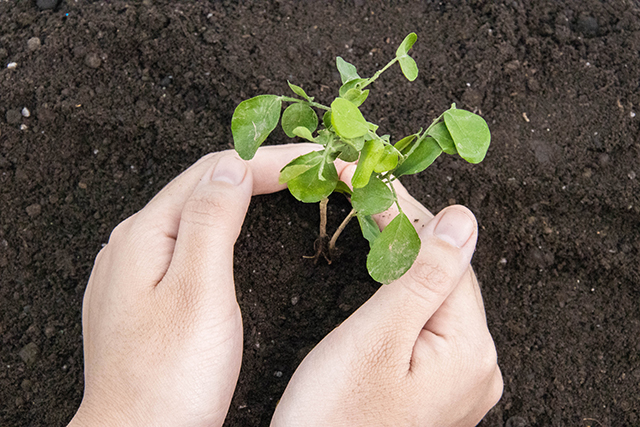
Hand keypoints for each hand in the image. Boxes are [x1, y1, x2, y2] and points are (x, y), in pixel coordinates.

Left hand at [68, 144, 331, 426]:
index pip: (214, 171)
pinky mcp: (146, 294)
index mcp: (145, 234)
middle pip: (203, 185)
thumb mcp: (199, 291)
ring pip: (197, 210)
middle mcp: (134, 243)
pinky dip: (226, 223)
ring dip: (243, 193)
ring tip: (286, 186)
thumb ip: (213, 222)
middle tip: (309, 170)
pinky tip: (240, 227)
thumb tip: (233, 168)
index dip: (269, 161)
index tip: (315, 162)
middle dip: (259, 170)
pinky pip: (189, 239)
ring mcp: (136, 269)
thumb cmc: (168, 379)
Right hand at [271, 165, 502, 426]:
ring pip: (434, 298)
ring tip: (365, 219)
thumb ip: (425, 278)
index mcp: (469, 350)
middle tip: (359, 191)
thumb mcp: (378, 339)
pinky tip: (381, 274)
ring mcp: (459, 381)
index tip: (362, 176)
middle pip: (444, 276)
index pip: (446, 256)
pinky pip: (426, 325)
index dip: (405, 211)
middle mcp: (477, 366)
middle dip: (402, 231)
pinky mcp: (436, 388)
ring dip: (401, 257)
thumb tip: (463, 220)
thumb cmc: (336, 417)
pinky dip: (402, 293)